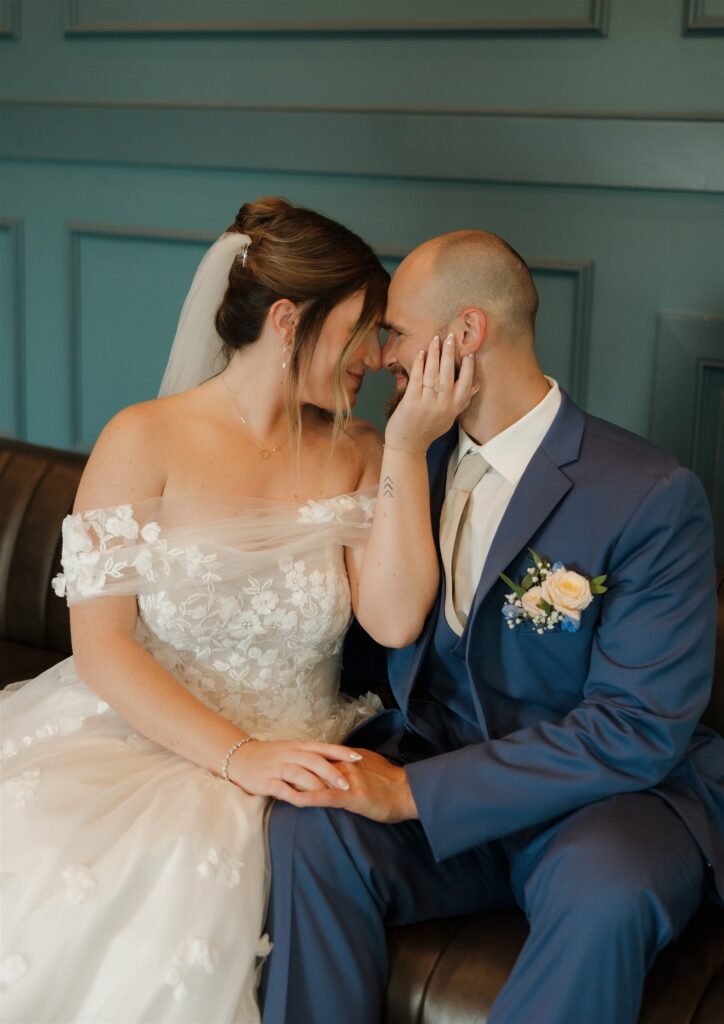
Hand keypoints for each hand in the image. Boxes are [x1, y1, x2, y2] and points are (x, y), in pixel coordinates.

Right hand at [228, 739, 362, 800]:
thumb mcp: (293, 751)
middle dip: (333, 772)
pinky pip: (282, 788)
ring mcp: (278, 767)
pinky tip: (306, 802)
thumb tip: (338, 765)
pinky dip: (294, 794)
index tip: (359, 758)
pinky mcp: (267, 781)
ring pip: (300, 773)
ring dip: (317, 784)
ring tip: (332, 794)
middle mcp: (290, 754)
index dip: (341, 752)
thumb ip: (312, 757)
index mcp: (299, 746)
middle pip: (315, 761)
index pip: (324, 747)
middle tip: (349, 784)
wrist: (240, 758)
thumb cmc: (272, 756)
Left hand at [270, 747, 419, 823]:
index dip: (299, 759)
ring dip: (291, 782)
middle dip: (289, 769)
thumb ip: (355, 762)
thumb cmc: (393, 782)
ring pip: (312, 779)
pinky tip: (291, 800)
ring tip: (271, 784)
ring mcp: (344, 781)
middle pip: (309, 765)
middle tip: (268, 771)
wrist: (408, 792)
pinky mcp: (348, 797)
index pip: (319, 756)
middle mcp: (343, 765)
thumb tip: (344, 761)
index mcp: (348, 758)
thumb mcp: (371, 765)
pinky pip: (322, 797)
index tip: (281, 761)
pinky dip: (306, 797)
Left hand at [384, 334, 476, 453]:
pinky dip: (419, 365)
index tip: (470, 353)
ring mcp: (427, 404)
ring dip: (434, 355)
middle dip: (450, 354)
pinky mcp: (411, 403)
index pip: (466, 384)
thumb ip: (463, 401)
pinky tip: (421, 353)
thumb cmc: (428, 431)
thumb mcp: (449, 418)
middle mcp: (443, 406)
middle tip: (450, 338)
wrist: (408, 447)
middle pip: (449, 375)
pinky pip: (416, 379)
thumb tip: (478, 386)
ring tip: (435, 340)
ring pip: (433, 374)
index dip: (469, 368)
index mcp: (454, 408)